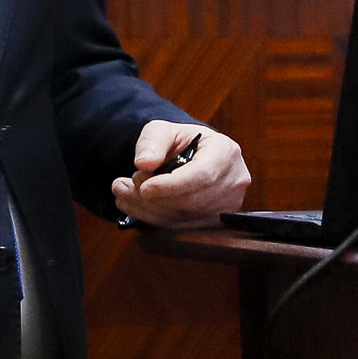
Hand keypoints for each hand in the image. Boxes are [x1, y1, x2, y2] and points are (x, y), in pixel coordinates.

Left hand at [112, 120, 250, 229]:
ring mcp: (228, 204)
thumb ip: (152, 142)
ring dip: (149, 210)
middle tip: (124, 187)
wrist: (192, 155)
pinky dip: (155, 220)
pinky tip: (136, 205)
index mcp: (226, 151)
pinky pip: (183, 228)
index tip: (144, 187)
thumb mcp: (163, 130)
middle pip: (192, 201)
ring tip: (123, 194)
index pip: (202, 175)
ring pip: (185, 219)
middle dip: (154, 199)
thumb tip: (144, 163)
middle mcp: (234, 180)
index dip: (172, 185)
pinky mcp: (216, 222)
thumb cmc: (180, 141)